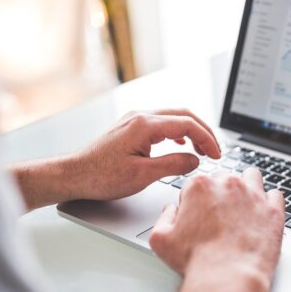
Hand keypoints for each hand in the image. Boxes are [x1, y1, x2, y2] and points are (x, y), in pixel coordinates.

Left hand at [10, 108, 220, 211]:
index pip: (187, 124)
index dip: (207, 139)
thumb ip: (173, 165)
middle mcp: (140, 117)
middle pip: (183, 115)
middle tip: (215, 151)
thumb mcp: (143, 175)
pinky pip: (162, 123)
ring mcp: (134, 120)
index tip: (216, 155)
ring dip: (192, 131)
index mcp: (145, 125)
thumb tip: (195, 160)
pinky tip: (181, 144)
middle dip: (204, 132)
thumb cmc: (101, 176)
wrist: (74, 175)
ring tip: (202, 149)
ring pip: (173, 117)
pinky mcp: (131, 128)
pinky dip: (178, 132)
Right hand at [149, 168, 284, 291]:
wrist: (227, 279)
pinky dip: (269, 202)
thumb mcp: (161, 239)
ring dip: (246, 188)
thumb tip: (171, 210)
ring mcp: (254, 195)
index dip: (195, 202)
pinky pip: (275, 195)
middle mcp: (228, 185)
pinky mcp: (274, 210)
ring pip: (251, 178)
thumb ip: (163, 217)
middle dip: (221, 194)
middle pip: (224, 179)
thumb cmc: (196, 261)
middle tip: (219, 217)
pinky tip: (261, 215)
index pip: (197, 184)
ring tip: (242, 208)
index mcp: (200, 186)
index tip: (198, 216)